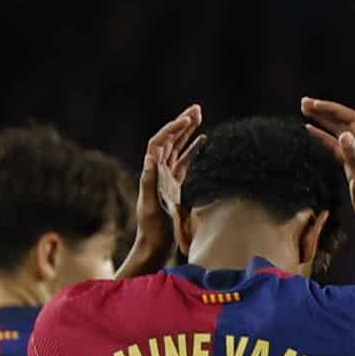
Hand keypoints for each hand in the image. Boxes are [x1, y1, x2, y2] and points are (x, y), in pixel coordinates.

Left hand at [116, 105, 204, 278]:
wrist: (154, 246)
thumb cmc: (153, 230)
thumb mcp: (152, 207)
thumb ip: (150, 182)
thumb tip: (151, 157)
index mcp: (152, 174)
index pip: (160, 143)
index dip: (172, 129)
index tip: (188, 119)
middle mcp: (158, 173)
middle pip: (169, 141)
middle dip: (182, 123)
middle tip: (197, 108)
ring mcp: (167, 179)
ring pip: (178, 149)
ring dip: (188, 132)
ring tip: (200, 117)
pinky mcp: (176, 187)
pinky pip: (185, 162)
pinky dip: (193, 149)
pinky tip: (203, 141)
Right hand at [301, 98, 354, 233]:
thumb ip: (353, 158)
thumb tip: (344, 135)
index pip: (351, 119)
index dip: (332, 109)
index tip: (313, 105)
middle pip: (344, 122)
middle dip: (325, 111)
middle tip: (304, 103)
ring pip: (339, 133)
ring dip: (323, 122)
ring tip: (305, 112)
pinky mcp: (353, 167)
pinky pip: (336, 147)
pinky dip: (323, 138)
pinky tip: (311, 133)